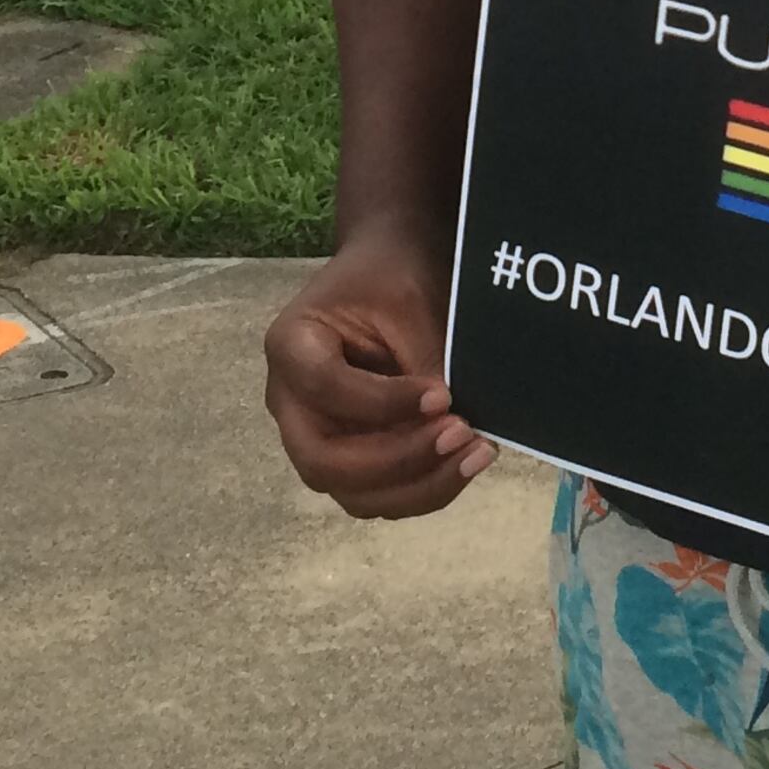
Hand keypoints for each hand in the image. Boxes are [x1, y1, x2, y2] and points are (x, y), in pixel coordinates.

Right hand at [264, 236, 490, 518]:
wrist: (390, 273)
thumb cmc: (391, 276)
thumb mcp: (410, 302)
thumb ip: (425, 361)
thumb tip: (458, 423)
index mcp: (291, 346)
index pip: (324, 388)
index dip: (383, 402)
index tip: (443, 394)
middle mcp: (291, 403)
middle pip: (323, 462)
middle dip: (397, 460)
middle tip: (459, 433)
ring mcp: (317, 437)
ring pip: (354, 494)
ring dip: (419, 486)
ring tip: (476, 453)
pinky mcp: (351, 459)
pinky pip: (382, 495)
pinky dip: (427, 487)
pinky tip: (470, 458)